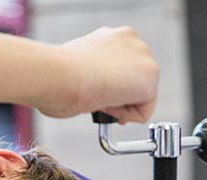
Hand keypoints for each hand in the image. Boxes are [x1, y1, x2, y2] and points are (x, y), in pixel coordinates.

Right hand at [37, 26, 158, 122]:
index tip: (101, 98)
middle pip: (139, 83)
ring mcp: (144, 57)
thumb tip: (99, 89)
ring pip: (142, 98)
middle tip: (100, 103)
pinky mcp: (150, 78)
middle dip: (122, 98)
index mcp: (115, 36)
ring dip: (121, 106)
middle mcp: (133, 41)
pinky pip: (143, 112)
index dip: (114, 89)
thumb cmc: (56, 74)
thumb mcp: (79, 67)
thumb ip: (96, 73)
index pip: (126, 70)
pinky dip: (124, 116)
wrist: (57, 74)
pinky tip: (106, 103)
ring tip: (98, 99)